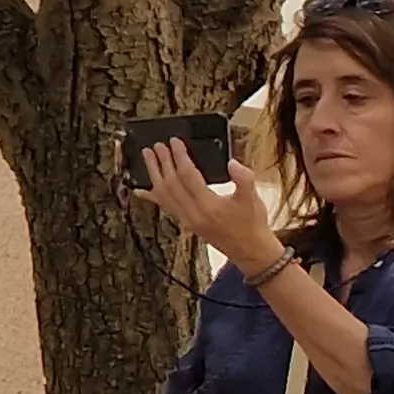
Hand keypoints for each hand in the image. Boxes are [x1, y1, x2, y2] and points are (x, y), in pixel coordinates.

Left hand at [136, 138, 281, 268]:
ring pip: (164, 194)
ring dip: (154, 173)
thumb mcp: (253, 199)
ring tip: (148, 157)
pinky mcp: (187, 223)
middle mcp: (194, 214)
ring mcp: (188, 220)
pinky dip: (151, 197)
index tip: (175, 142)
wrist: (250, 250)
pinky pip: (165, 207)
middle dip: (163, 161)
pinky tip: (140, 191)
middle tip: (157, 145)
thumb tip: (231, 163)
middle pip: (171, 183)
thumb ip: (244, 178)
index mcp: (209, 206)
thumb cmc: (252, 224)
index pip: (188, 175)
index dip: (180, 156)